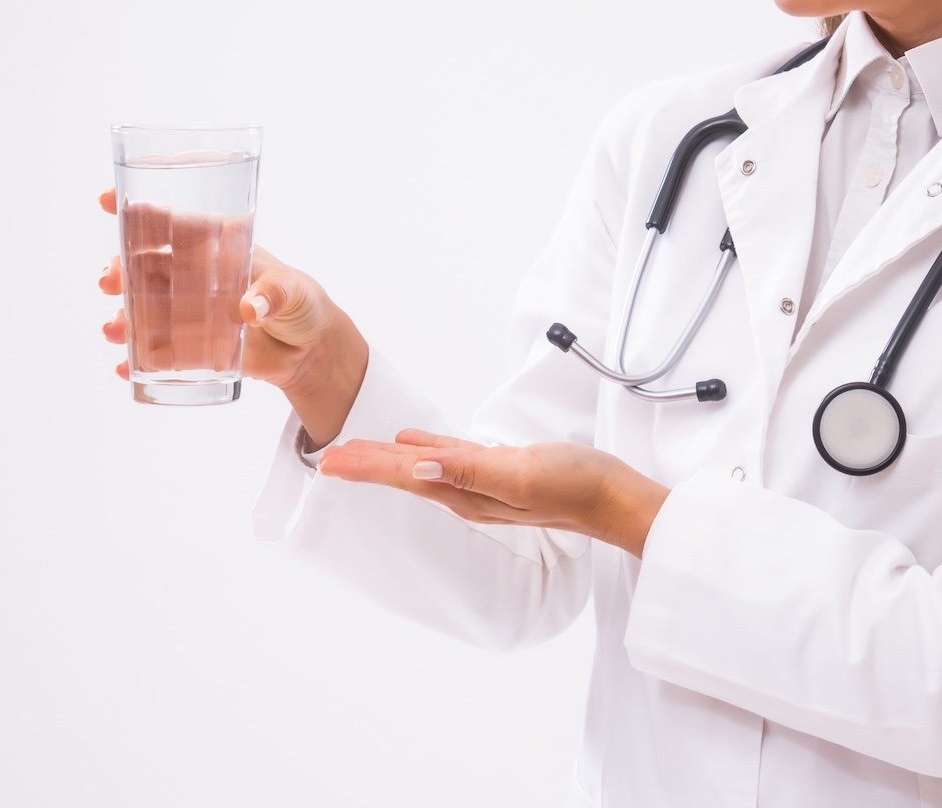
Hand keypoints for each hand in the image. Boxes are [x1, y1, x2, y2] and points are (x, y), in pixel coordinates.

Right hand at [97, 188, 367, 442]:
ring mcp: (188, 312)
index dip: (141, 212)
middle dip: (120, 270)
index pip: (175, 224)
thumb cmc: (302, 303)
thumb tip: (251, 308)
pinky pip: (157, 352)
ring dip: (123, 317)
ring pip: (144, 309)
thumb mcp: (296, 291)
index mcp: (217, 246)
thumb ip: (276, 293)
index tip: (108, 201)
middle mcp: (194, 276)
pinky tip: (127, 366)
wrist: (309, 350)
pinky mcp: (191, 347)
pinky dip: (139, 359)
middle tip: (109, 280)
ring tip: (114, 329)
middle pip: (147, 267)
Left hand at [319, 430, 670, 557]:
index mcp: (466, 493)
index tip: (327, 461)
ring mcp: (483, 483)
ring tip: (356, 452)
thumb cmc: (575, 486)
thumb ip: (470, 470)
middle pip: (405, 474)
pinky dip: (425, 449)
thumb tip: (418, 467)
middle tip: (326, 457)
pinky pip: (450, 458)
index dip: (366, 467)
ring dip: (387, 460)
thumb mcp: (521, 474)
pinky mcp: (502, 470)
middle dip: (365, 465)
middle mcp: (468, 492)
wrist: (615, 498)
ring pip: (422, 467)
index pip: (405, 476)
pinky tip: (414, 442)